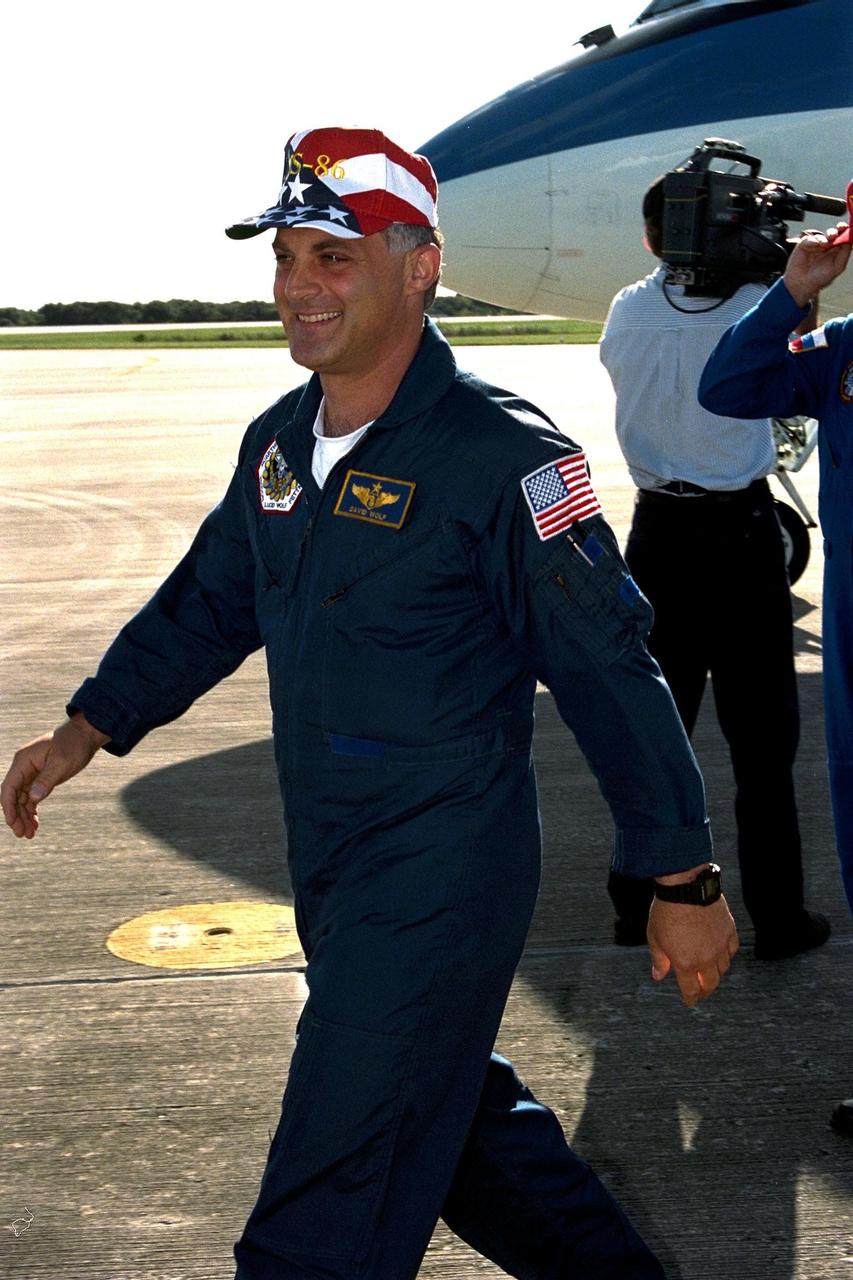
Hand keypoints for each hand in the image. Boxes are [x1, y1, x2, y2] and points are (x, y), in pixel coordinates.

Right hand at [1, 714, 109, 838]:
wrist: (86, 735)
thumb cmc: (74, 745)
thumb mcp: (62, 762)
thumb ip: (47, 780)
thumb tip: (33, 798)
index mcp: (23, 761)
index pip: (9, 787)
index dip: (9, 807)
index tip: (13, 823)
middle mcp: (24, 767)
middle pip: (14, 796)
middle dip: (17, 816)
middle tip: (23, 834)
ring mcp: (31, 772)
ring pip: (22, 799)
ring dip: (25, 816)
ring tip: (30, 834)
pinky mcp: (40, 777)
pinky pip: (31, 797)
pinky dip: (32, 810)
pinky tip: (35, 823)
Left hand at [647, 893, 738, 1006]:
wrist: (685, 887)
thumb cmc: (666, 912)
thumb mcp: (655, 938)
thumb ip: (659, 960)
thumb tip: (659, 976)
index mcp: (686, 963)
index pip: (691, 990)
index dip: (690, 999)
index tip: (690, 1002)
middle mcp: (706, 958)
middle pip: (711, 983)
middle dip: (705, 990)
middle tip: (701, 991)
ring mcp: (720, 945)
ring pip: (724, 968)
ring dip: (716, 973)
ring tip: (709, 971)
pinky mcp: (729, 931)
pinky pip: (732, 950)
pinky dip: (726, 955)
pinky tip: (721, 953)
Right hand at [784, 223, 850, 306]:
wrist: (802, 284)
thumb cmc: (820, 278)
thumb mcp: (838, 267)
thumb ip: (845, 252)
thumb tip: (850, 240)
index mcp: (836, 251)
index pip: (843, 238)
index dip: (846, 232)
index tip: (847, 228)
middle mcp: (826, 247)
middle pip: (834, 233)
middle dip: (836, 230)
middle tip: (837, 232)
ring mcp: (815, 245)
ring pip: (822, 235)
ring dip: (825, 237)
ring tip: (824, 244)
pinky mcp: (804, 245)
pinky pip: (809, 238)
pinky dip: (813, 240)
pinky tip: (814, 245)